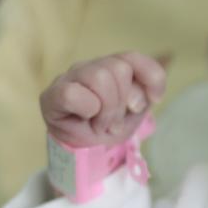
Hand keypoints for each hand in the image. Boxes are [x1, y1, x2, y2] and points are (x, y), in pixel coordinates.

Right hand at [40, 52, 166, 147]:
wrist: (83, 150)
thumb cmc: (109, 127)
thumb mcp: (134, 113)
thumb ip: (141, 97)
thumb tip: (134, 100)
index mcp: (114, 66)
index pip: (134, 58)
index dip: (152, 77)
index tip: (155, 99)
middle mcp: (92, 65)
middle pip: (119, 68)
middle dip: (122, 103)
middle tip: (114, 121)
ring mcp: (71, 77)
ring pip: (100, 77)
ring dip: (107, 110)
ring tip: (101, 123)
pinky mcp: (52, 93)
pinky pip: (73, 93)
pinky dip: (86, 109)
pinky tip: (85, 118)